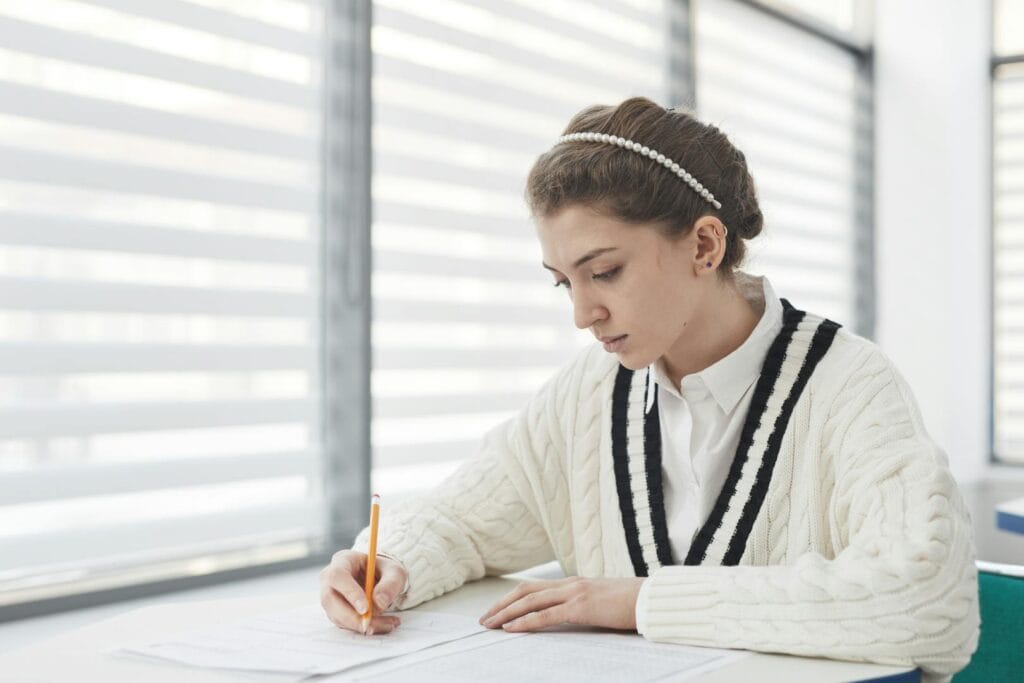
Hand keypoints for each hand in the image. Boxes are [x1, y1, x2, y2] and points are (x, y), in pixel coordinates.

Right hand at [320, 550, 407, 634]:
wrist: (382, 579)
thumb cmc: (385, 571)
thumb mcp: (395, 572)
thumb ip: (390, 584)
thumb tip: (379, 603)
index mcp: (343, 560)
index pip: (337, 576)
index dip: (349, 593)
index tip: (365, 609)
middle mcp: (330, 579)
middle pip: (330, 600)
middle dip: (351, 617)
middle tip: (371, 625)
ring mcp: (331, 597)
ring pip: (337, 616)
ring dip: (361, 625)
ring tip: (388, 624)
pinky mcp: (336, 612)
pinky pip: (345, 624)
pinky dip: (364, 628)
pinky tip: (384, 624)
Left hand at [478, 576, 644, 632]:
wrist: (651, 599)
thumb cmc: (630, 603)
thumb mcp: (601, 602)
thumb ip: (582, 604)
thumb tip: (569, 615)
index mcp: (573, 582)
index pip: (534, 587)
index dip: (512, 598)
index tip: (496, 611)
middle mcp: (569, 584)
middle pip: (525, 591)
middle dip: (501, 605)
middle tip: (484, 619)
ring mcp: (574, 594)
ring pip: (529, 601)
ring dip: (506, 613)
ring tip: (490, 624)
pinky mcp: (580, 608)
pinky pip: (545, 615)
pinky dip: (525, 622)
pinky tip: (511, 629)